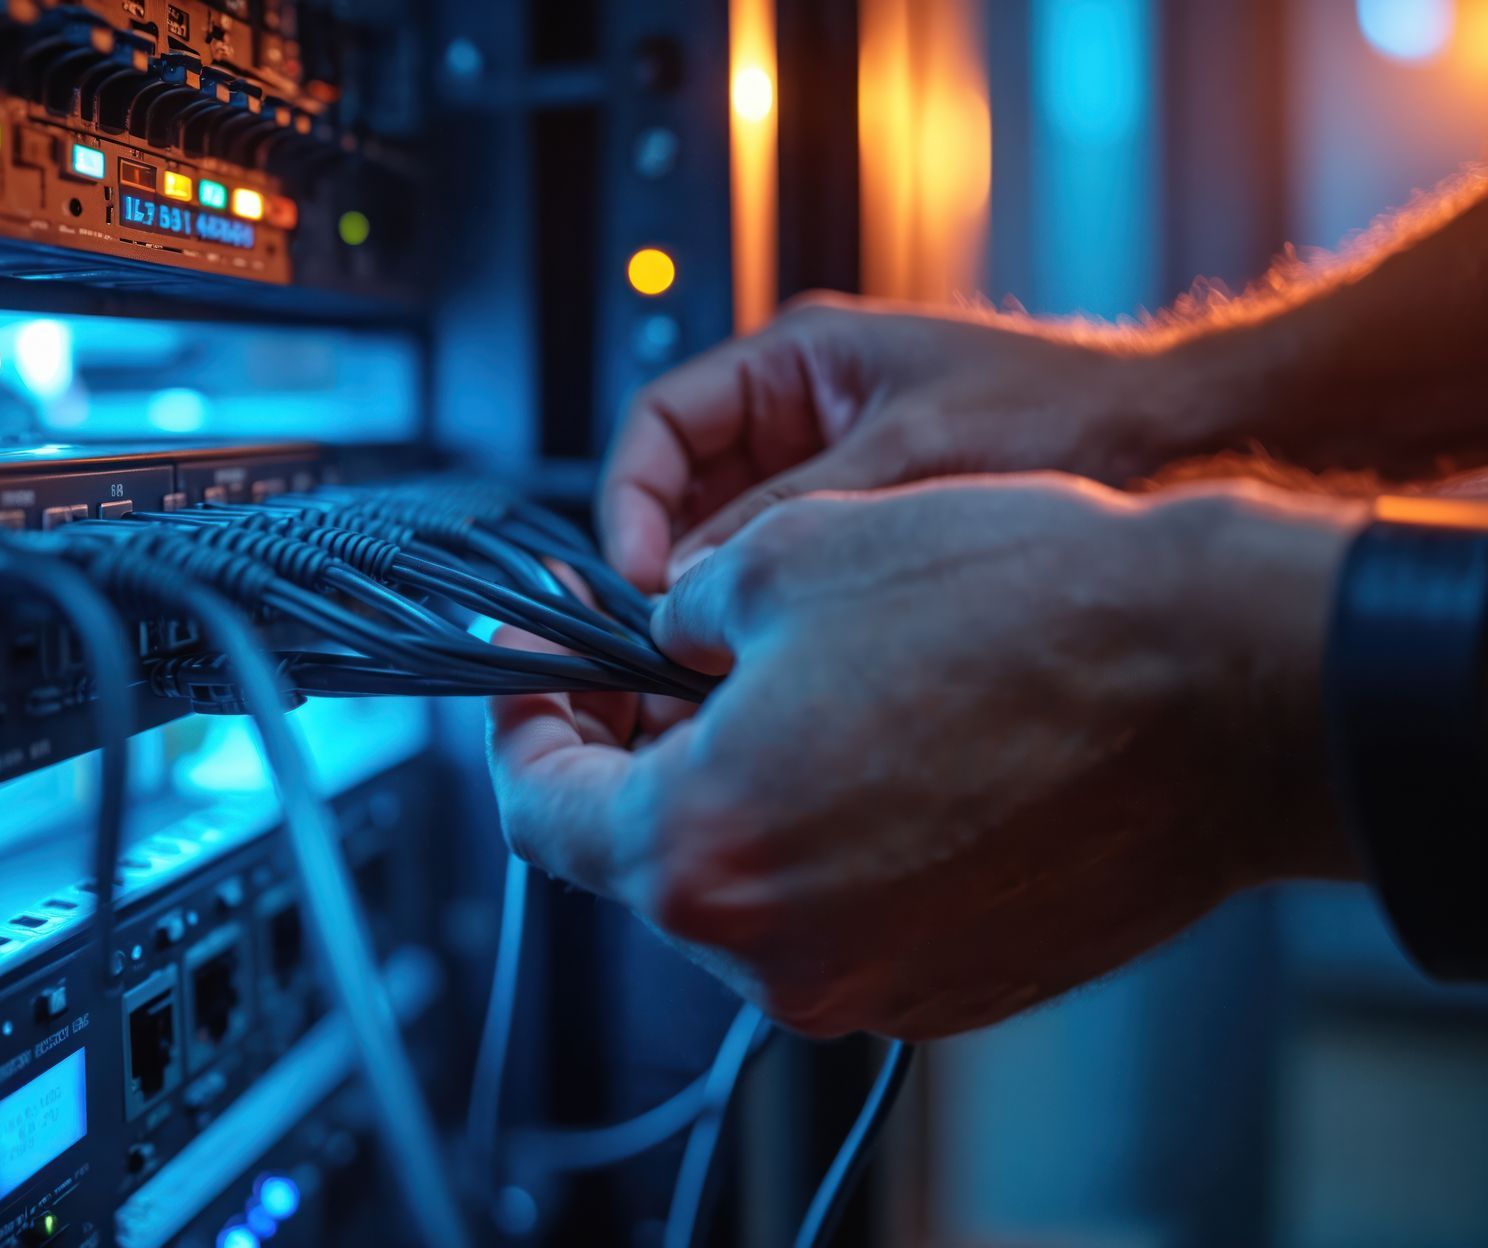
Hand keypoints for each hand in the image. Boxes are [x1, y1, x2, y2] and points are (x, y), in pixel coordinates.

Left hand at [491, 475, 1362, 1038]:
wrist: (1220, 685)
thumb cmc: (1016, 609)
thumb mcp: (790, 556)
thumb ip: (679, 617)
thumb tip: (662, 636)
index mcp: (699, 852)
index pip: (540, 808)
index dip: (522, 724)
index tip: (538, 663)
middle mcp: (772, 953)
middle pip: (642, 855)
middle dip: (627, 749)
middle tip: (644, 660)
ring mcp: (870, 984)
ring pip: (745, 884)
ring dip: (729, 790)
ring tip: (767, 687)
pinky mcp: (956, 987)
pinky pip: (840, 911)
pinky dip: (820, 836)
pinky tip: (864, 746)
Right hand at [598, 293, 1246, 592]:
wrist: (1173, 440)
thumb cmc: (1063, 413)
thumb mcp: (904, 462)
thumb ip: (787, 512)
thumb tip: (683, 581)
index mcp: (798, 359)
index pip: (661, 424)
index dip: (630, 498)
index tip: (639, 575)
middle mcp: (805, 407)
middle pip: (685, 485)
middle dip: (671, 554)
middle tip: (674, 630)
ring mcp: (836, 462)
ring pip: (734, 532)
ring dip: (722, 587)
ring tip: (725, 650)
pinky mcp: (871, 515)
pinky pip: (792, 559)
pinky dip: (775, 601)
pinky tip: (784, 648)